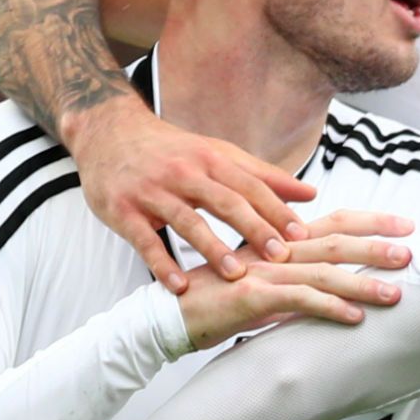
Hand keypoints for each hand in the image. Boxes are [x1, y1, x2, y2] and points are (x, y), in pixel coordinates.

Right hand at [65, 100, 319, 291]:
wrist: (109, 133)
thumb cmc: (172, 150)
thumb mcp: (218, 154)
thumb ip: (263, 176)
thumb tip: (310, 193)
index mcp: (211, 159)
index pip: (251, 186)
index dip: (277, 210)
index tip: (302, 236)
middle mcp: (184, 173)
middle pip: (225, 202)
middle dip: (254, 229)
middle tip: (280, 256)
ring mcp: (152, 191)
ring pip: (187, 221)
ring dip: (212, 249)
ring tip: (235, 275)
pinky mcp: (123, 210)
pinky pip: (145, 240)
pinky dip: (162, 264)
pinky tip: (179, 286)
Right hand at [176, 210, 415, 350]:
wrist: (167, 315)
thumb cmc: (214, 300)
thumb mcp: (261, 285)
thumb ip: (294, 283)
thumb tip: (326, 292)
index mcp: (279, 241)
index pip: (333, 222)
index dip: (370, 220)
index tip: (404, 224)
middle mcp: (274, 249)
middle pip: (334, 239)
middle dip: (376, 244)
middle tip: (411, 252)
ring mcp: (263, 271)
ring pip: (323, 270)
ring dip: (362, 282)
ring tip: (395, 293)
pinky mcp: (252, 295)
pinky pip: (299, 300)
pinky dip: (330, 308)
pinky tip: (354, 318)